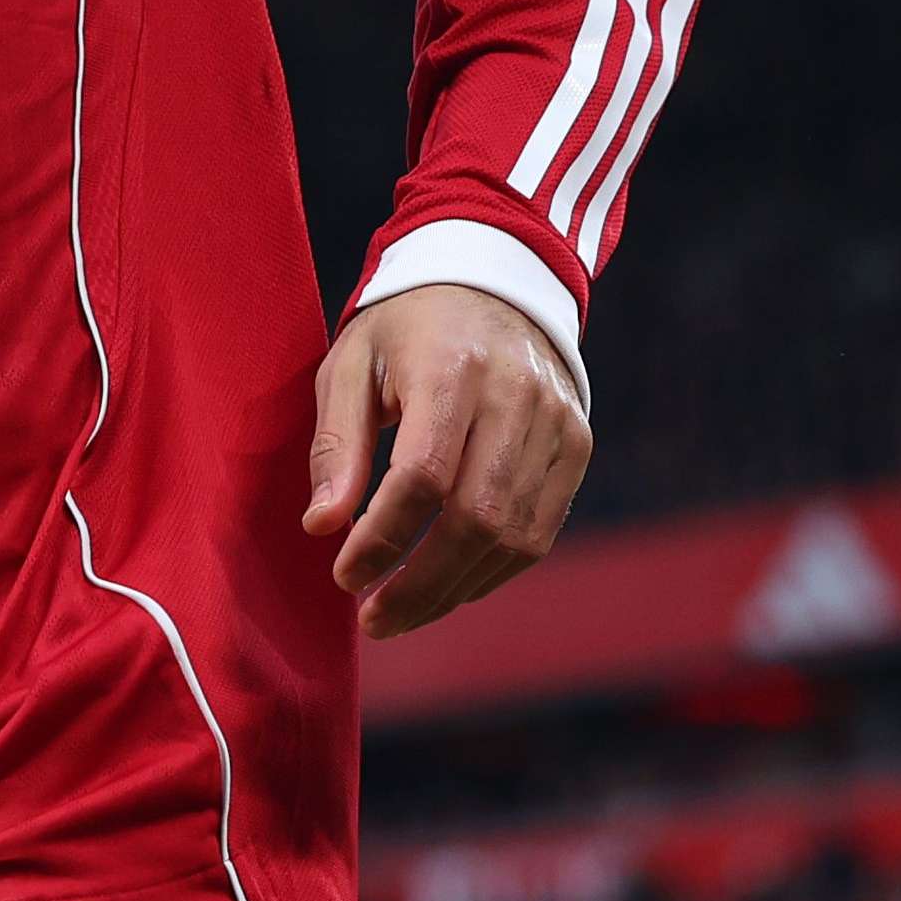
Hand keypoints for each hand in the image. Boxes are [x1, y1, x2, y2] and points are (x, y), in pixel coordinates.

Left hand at [301, 282, 587, 640]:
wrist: (495, 280)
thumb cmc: (406, 327)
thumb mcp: (352, 363)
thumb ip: (337, 444)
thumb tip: (321, 527)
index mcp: (453, 368)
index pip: (423, 476)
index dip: (384, 538)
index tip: (345, 575)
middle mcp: (517, 397)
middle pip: (476, 518)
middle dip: (421, 583)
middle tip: (373, 619)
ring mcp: (558, 425)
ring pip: (514, 536)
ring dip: (455, 589)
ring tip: (401, 612)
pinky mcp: (578, 447)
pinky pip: (539, 531)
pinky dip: (493, 571)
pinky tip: (449, 585)